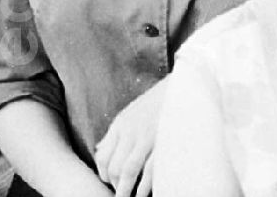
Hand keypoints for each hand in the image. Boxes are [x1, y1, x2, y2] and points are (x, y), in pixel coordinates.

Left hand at [94, 79, 168, 196]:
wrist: (177, 89)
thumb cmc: (153, 105)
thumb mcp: (129, 115)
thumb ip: (114, 133)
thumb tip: (99, 150)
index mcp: (121, 125)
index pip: (103, 156)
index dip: (103, 174)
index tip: (108, 182)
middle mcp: (131, 131)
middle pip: (115, 166)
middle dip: (115, 185)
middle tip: (120, 193)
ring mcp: (147, 138)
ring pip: (129, 170)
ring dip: (126, 190)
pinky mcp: (163, 143)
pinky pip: (149, 170)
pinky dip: (144, 186)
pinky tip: (143, 194)